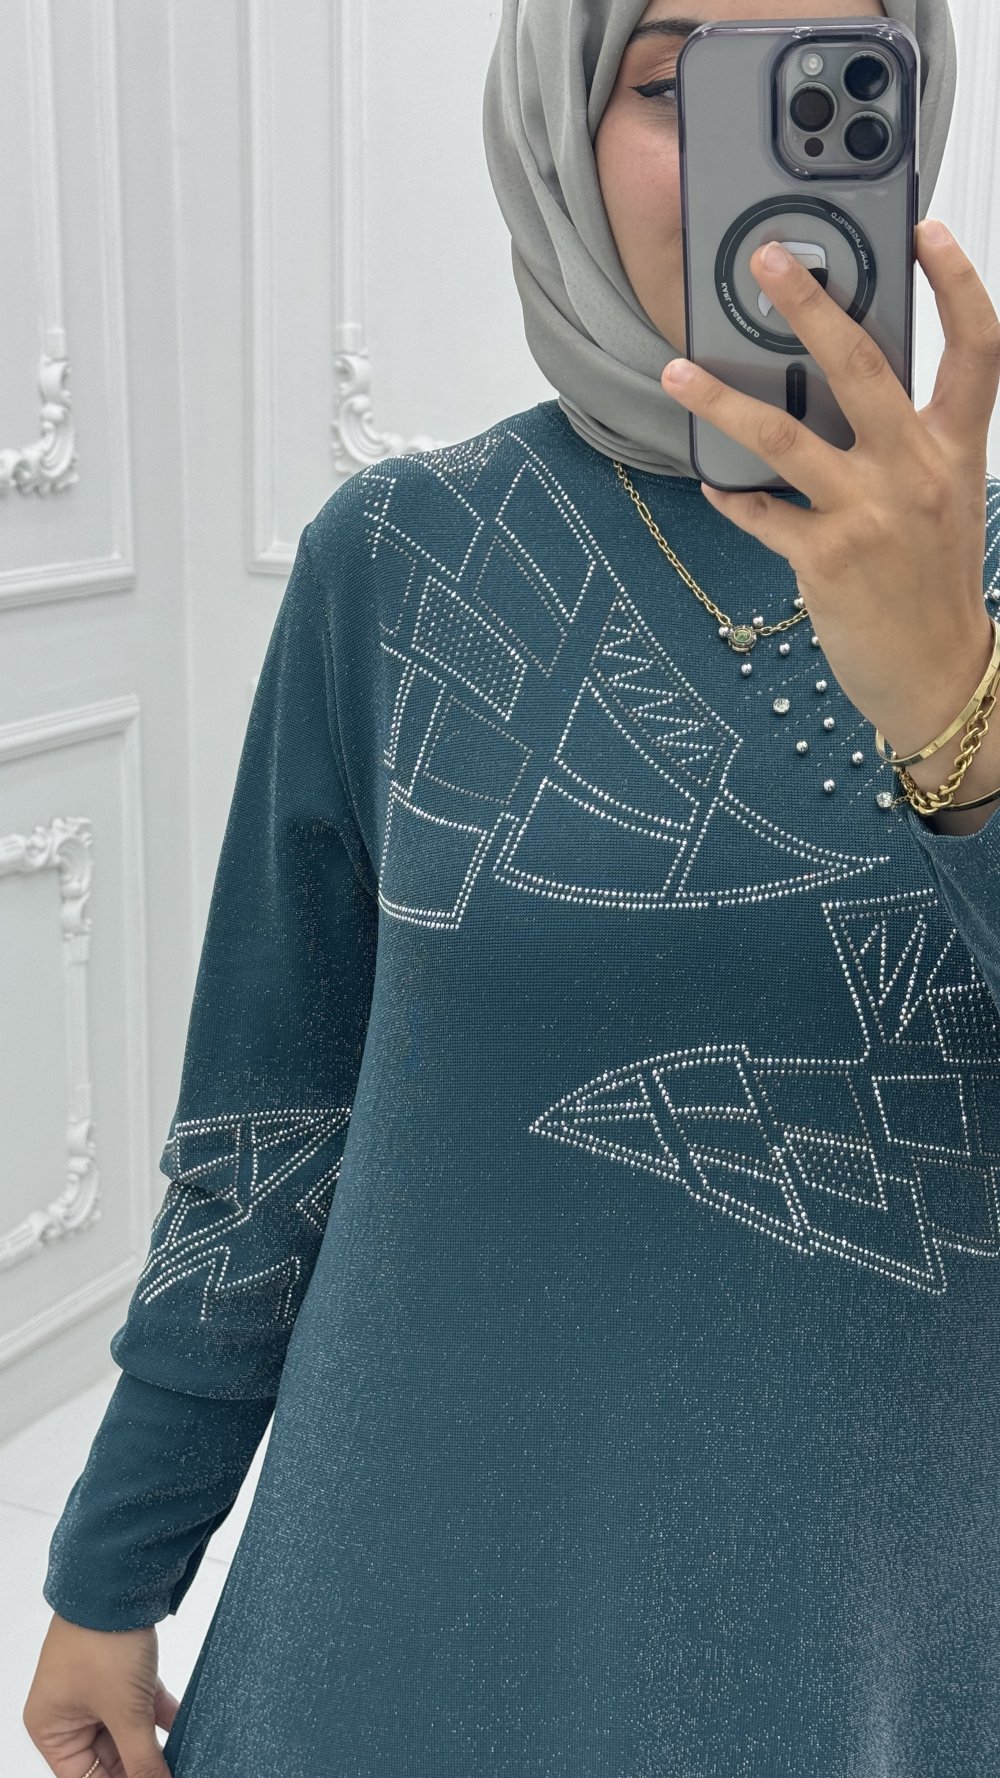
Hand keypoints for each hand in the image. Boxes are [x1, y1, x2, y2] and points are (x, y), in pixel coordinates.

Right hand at [22, 1612, 178, 1777]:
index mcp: (52, 1728)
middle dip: (140, 1767)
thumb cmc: (101, 1641)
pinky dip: (162, 1718)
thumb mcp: (125, 1711)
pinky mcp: (122, 1671)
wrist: (118, 1580)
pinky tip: (187, 1732)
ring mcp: (97, 1689)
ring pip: (127, 1732)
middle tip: (171, 1773)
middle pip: (107, 1758)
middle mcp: (69, 1711)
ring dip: (154, 1745)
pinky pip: (142, 1705)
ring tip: (182, 1760)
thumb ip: (142, 1760)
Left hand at [661, 223, 999, 763]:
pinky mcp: (827, 558)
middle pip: (862, 365)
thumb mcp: (944, 500)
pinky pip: (762, 514)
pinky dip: (733, 499)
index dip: (956, 284)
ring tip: (676, 373)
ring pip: (784, 435)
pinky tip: (714, 487)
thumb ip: (908, 442)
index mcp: (954, 448)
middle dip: (810, 304)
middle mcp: (916, 470)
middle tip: (767, 261)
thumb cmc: (934, 583)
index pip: (976, 349)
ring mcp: (870, 513)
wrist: (940, 674)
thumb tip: (840, 393)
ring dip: (722, 400)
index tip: (926, 232)